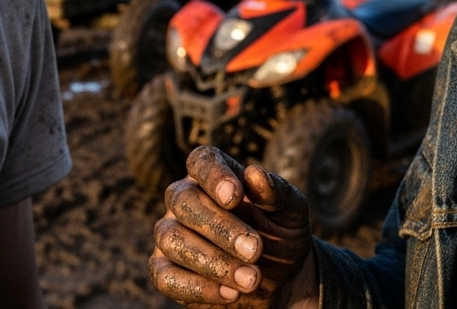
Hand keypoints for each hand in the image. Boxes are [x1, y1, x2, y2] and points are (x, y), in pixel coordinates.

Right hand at [149, 146, 315, 307]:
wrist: (277, 280)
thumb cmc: (280, 235)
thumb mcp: (291, 213)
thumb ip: (277, 193)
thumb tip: (255, 174)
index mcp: (214, 174)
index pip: (202, 162)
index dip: (214, 176)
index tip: (234, 197)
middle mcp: (184, 198)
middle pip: (183, 201)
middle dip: (220, 228)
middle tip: (256, 251)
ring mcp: (170, 233)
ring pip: (172, 239)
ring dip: (213, 262)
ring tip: (252, 280)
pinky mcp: (165, 270)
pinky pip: (166, 277)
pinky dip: (199, 288)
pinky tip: (231, 294)